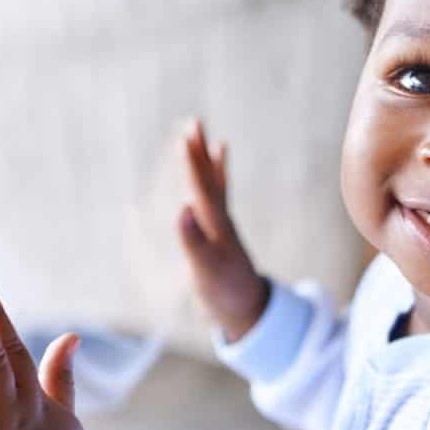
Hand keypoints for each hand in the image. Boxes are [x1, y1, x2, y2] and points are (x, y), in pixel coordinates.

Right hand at [178, 118, 269, 342]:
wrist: (246, 308)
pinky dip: (215, 181)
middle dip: (199, 153)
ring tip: (205, 137)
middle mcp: (221, 221)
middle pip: (209, 180)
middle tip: (193, 122)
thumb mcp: (205, 269)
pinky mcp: (221, 233)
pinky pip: (217, 200)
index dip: (193, 164)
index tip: (186, 137)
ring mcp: (222, 226)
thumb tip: (182, 208)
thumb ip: (193, 241)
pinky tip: (216, 170)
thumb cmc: (223, 291)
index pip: (202, 188)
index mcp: (215, 226)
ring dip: (207, 162)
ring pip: (214, 186)